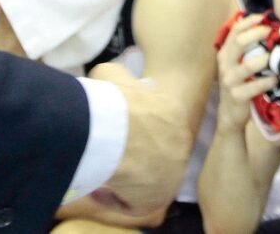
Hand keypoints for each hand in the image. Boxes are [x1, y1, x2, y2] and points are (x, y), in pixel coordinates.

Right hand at [85, 60, 189, 218]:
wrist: (117, 132)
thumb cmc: (114, 102)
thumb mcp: (112, 75)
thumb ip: (115, 77)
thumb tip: (107, 79)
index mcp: (174, 113)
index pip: (159, 123)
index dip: (137, 128)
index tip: (117, 131)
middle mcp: (180, 144)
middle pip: (157, 152)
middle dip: (136, 153)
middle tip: (112, 154)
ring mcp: (172, 174)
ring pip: (147, 178)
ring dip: (127, 177)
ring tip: (104, 172)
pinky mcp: (157, 199)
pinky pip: (134, 204)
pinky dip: (115, 199)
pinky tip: (99, 190)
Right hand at [214, 14, 276, 135]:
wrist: (230, 112)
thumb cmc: (239, 83)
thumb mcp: (237, 63)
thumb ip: (246, 48)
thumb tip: (266, 27)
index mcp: (225, 52)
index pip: (235, 30)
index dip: (250, 21)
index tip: (265, 17)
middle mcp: (224, 64)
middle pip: (239, 42)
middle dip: (259, 34)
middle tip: (274, 34)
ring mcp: (229, 80)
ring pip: (249, 65)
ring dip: (267, 59)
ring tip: (278, 58)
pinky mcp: (237, 95)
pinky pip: (256, 86)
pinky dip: (269, 81)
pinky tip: (276, 79)